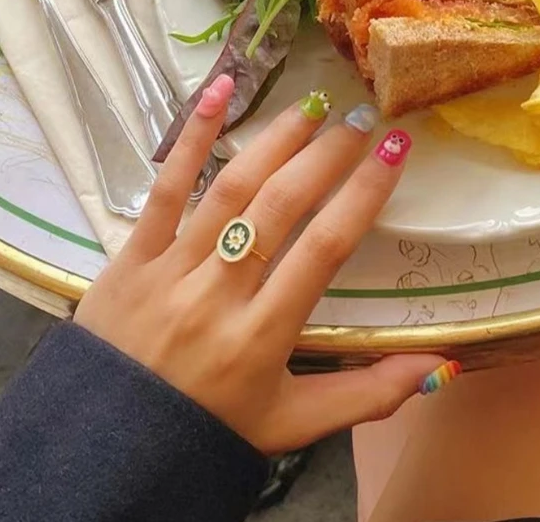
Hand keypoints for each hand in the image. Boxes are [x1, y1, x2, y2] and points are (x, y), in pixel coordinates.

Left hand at [74, 79, 445, 454]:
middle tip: (360, 119)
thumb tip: (436, 367)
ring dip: (275, 139)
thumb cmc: (206, 430)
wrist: (103, 447)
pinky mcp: (132, 255)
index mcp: (261, 336)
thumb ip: (366, 396)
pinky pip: (165, 188)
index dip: (365, 193)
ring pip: (230, 188)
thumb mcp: (291, 425)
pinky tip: (219, 91)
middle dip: (327, 155)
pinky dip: (191, 137)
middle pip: (280, 206)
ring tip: (311, 107)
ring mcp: (170, 268)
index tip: (396, 149)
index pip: (325, 248)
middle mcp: (218, 293)